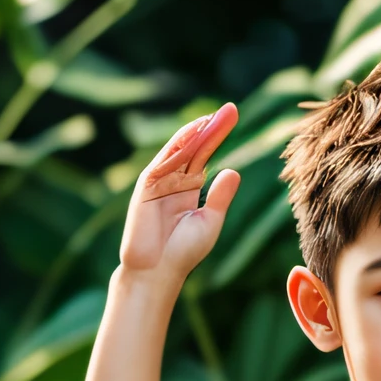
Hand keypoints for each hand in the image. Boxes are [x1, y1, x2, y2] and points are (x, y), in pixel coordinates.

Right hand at [119, 102, 240, 286]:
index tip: (233, 118)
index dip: (217, 136)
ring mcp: (159, 180)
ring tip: (216, 116)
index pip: (205, 155)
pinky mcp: (147, 186)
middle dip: (211, 128)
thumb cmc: (183, 252)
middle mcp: (174, 179)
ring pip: (180, 150)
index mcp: (189, 188)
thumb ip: (220, 196)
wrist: (158, 271)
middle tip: (231, 109)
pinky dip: (178, 146)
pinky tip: (193, 133)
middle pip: (195, 147)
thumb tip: (234, 170)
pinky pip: (164, 161)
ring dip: (197, 132)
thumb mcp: (209, 221)